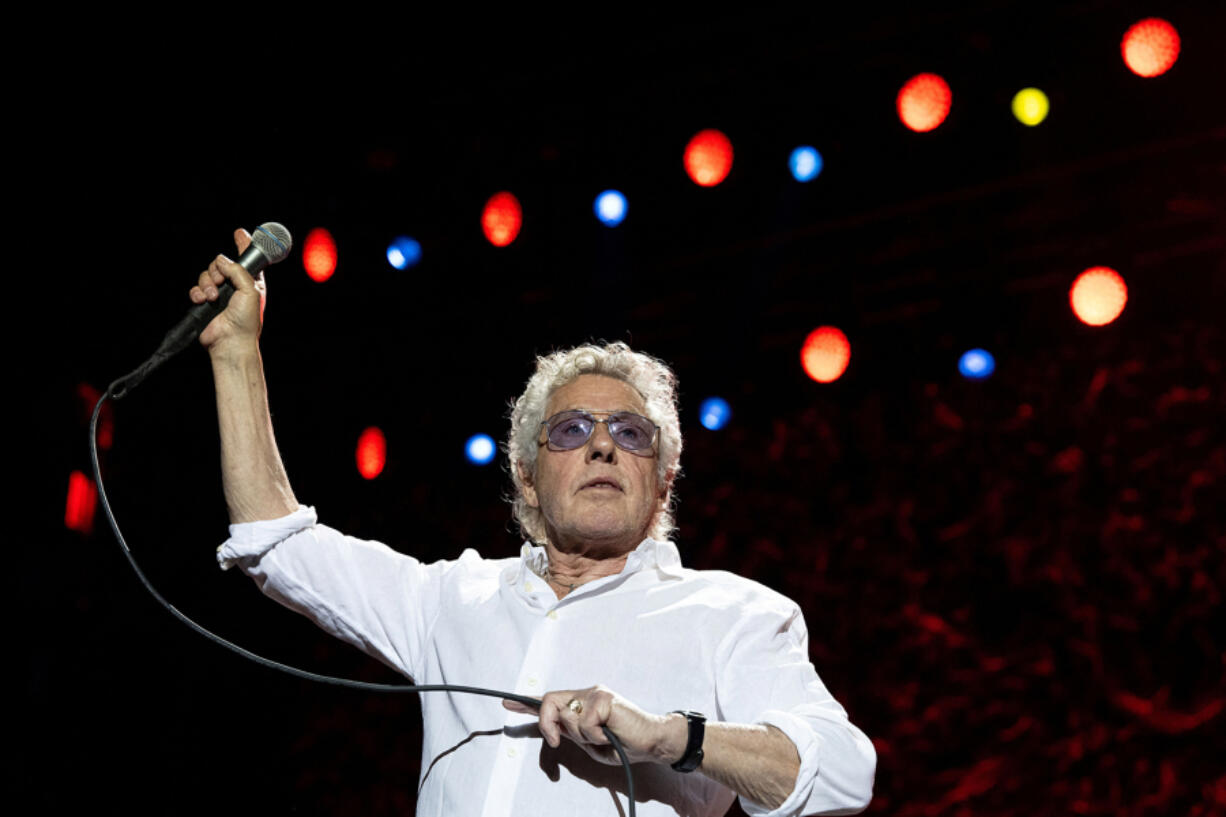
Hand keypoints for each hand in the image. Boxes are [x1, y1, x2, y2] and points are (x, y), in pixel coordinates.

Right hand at [189, 228, 266, 353]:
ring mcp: (219, 294)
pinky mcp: (204, 302)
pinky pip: (196, 288)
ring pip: (207, 275)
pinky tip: (203, 301)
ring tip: (213, 297)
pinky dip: (198, 293)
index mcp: (251, 282)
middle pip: (221, 264)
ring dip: (208, 283)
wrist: (231, 341)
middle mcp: (235, 286)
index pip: (247, 259)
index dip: (243, 244)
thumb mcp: (250, 291)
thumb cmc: (246, 321)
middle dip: (218, 269)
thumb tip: (221, 260)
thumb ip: (238, 271)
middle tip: (221, 282)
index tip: (239, 233)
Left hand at [503, 685, 684, 765]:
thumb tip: (549, 726)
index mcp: (580, 704)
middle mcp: (585, 694)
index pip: (550, 700)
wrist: (650, 742)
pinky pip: (584, 721)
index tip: (507, 703)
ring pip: (567, 715)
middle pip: (550, 702)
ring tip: (602, 737)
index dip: (527, 703)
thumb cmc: (621, 744)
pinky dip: (595, 735)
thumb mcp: (588, 742)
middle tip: (558, 742)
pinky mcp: (604, 698)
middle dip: (547, 724)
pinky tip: (609, 734)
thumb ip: (569, 732)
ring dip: (582, 736)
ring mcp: (594, 693)